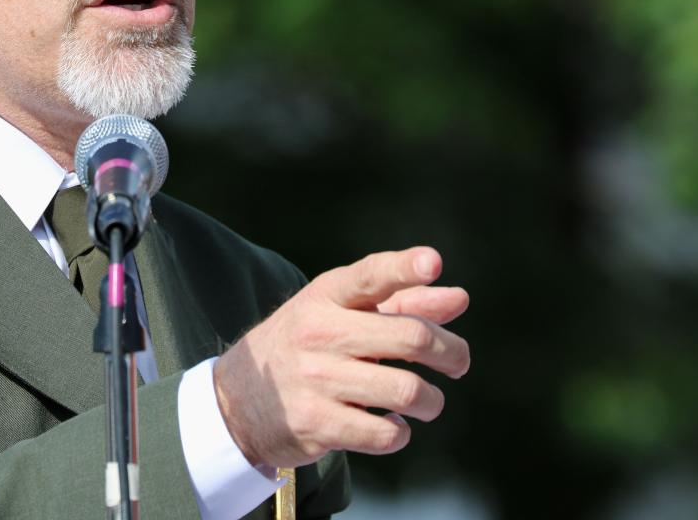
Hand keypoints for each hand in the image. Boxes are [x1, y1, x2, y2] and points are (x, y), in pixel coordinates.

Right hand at [212, 247, 469, 469]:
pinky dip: (400, 432)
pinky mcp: (315, 423)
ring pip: (407, 390)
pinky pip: (384, 433)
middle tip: (458, 363)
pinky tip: (392, 426)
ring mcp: (315, 378)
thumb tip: (459, 298)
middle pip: (411, 336)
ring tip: (427, 402)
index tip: (433, 263)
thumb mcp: (343, 314)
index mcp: (326, 296)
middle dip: (451, 352)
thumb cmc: (309, 346)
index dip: (405, 268)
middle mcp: (319, 332)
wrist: (238, 399)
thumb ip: (402, 302)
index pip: (370, 275)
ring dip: (431, 401)